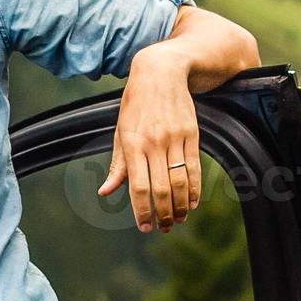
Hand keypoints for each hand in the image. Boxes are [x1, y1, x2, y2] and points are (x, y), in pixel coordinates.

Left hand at [100, 48, 203, 232]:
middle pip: (161, 189)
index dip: (142, 211)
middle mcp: (154, 143)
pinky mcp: (192, 134)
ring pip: (180, 182)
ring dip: (180, 206)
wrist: (161, 72)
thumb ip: (116, 165)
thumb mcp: (120, 131)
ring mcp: (175, 138)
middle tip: (165, 227)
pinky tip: (192, 202)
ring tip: (178, 219)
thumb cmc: (136, 104)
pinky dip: (195, 189)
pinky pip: (195, 167)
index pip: (138, 187)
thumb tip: (105, 192)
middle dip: (164, 214)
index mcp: (132, 144)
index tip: (144, 227)